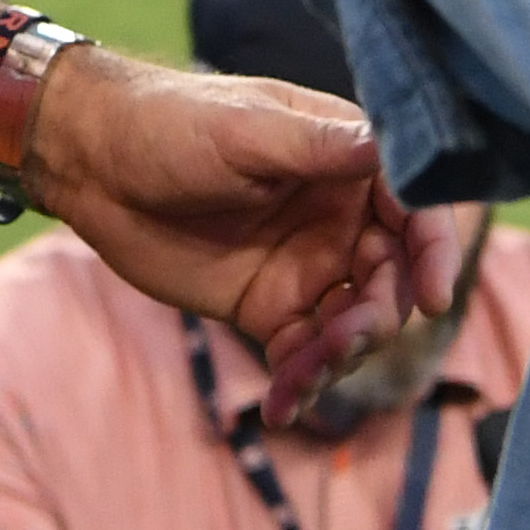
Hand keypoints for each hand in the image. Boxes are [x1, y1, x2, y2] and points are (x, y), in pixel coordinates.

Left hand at [33, 47, 464, 427]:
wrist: (94, 164)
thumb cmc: (171, 123)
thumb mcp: (246, 130)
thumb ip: (318, 149)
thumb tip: (391, 145)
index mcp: (347, 159)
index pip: (415, 206)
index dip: (434, 249)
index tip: (435, 295)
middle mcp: (340, 214)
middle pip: (391, 277)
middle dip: (377, 316)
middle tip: (341, 343)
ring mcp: (307, 265)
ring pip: (353, 323)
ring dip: (340, 357)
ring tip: (300, 378)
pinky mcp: (269, 307)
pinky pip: (304, 354)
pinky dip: (301, 383)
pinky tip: (281, 407)